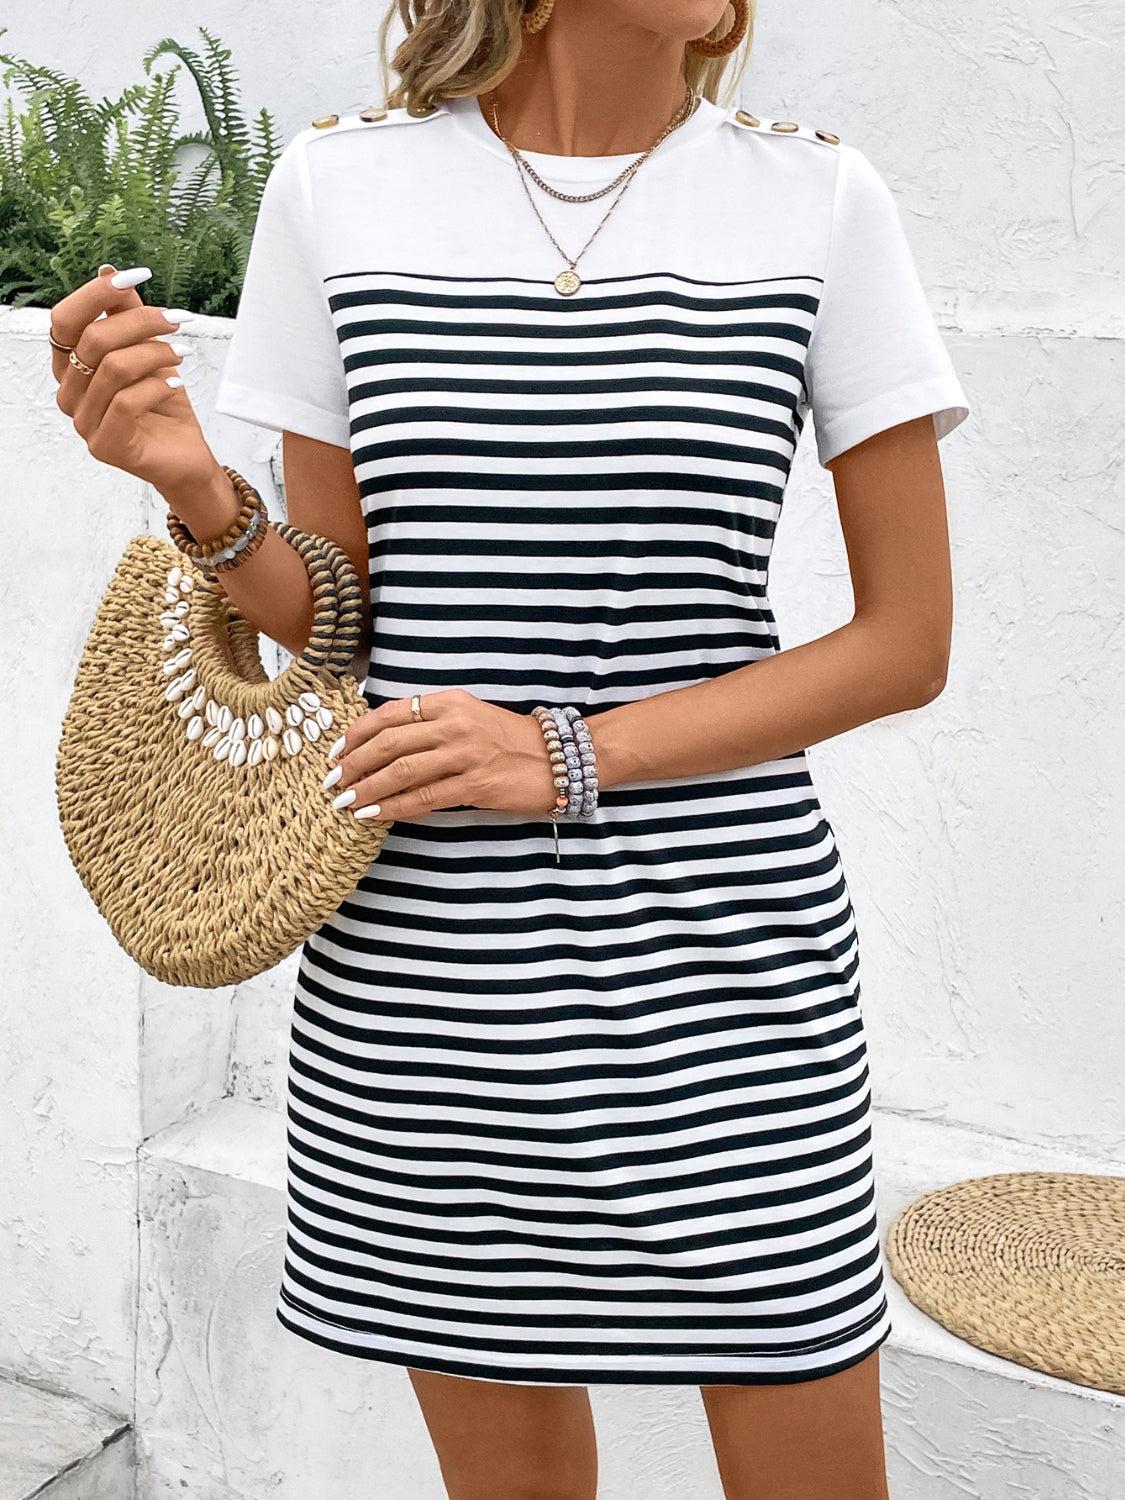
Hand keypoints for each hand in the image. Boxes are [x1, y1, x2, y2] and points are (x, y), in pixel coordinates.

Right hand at [50, 264, 225, 507]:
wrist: (184, 456)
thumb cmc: (162, 402)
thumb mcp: (146, 349)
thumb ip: (125, 315)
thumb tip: (108, 271)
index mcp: (70, 366)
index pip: (64, 320)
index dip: (96, 293)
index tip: (138, 276)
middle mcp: (68, 393)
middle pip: (93, 340)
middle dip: (140, 321)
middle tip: (177, 319)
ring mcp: (83, 423)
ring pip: (114, 369)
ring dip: (155, 353)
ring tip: (182, 352)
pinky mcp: (105, 446)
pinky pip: (126, 403)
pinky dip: (157, 386)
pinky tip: (176, 382)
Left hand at [322, 688, 558, 822]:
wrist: (557, 759)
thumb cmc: (510, 740)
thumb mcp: (469, 717)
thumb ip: (432, 724)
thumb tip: (384, 745)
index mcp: (449, 702)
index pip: (390, 714)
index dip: (357, 733)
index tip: (335, 751)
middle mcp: (454, 724)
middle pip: (388, 743)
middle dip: (352, 763)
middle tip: (330, 781)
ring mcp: (464, 754)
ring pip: (401, 771)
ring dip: (366, 788)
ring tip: (344, 801)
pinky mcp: (474, 785)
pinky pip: (424, 797)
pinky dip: (393, 807)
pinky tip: (374, 815)